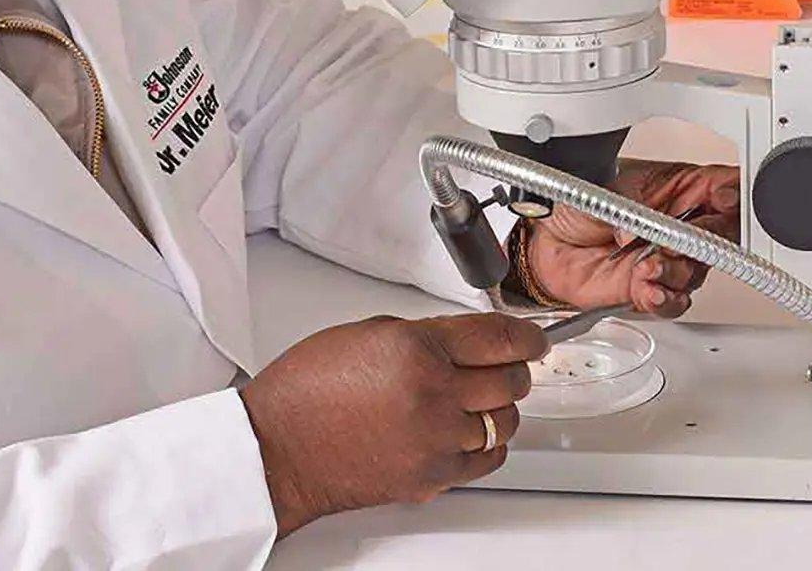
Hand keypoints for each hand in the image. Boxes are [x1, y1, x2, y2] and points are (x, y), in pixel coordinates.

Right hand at [240, 312, 546, 536]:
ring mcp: (435, 440)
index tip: (534, 341)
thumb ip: (425, 335)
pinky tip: (471, 433)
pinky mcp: (432, 477)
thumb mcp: (366, 334)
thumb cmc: (306, 391)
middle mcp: (432, 394)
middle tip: (505, 367)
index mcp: (417, 349)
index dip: (527, 339)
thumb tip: (466, 341)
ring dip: (499, 409)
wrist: (277, 449)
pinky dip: (488, 445)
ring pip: (504, 422)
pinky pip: (487, 459)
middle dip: (513, 370)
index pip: (500, 339)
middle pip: (510, 380)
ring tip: (479, 402)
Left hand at [522, 160, 739, 316]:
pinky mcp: (651, 289)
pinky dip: (664, 299)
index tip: (722, 202)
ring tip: (647, 266)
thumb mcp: (608, 186)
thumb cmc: (575, 205)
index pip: (725, 191)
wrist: (545, 243)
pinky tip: (649, 290)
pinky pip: (674, 301)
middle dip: (704, 242)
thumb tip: (663, 216)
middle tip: (675, 241)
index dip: (732, 198)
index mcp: (679, 190)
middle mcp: (679, 226)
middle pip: (722, 237)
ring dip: (676, 272)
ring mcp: (668, 259)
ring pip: (698, 272)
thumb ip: (640, 199)